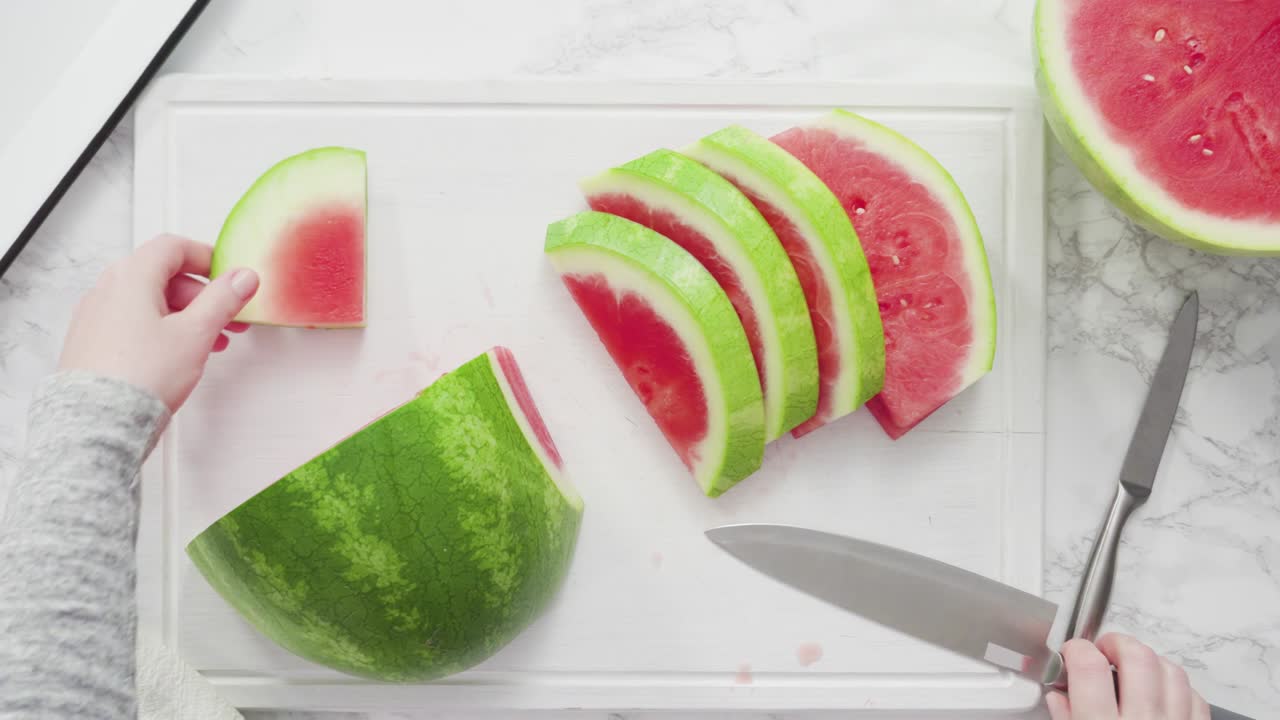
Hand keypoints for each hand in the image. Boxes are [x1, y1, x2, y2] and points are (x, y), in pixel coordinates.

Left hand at [58, 234, 258, 412]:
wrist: (99, 420)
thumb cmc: (140, 377)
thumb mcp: (195, 333)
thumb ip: (223, 300)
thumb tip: (242, 278)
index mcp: (131, 277)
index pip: (172, 247)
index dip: (206, 257)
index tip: (228, 275)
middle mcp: (106, 289)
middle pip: (162, 275)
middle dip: (202, 294)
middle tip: (229, 315)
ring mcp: (94, 316)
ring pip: (148, 301)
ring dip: (184, 314)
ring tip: (210, 341)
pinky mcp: (91, 341)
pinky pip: (132, 322)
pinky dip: (160, 328)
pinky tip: (178, 354)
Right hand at [1047, 634, 1209, 719]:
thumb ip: (1066, 719)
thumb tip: (1059, 695)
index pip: (1089, 666)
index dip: (1076, 648)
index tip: (1072, 652)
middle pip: (1138, 657)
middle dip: (1117, 643)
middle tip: (1104, 651)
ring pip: (1172, 671)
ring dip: (1150, 662)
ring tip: (1133, 670)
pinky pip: (1196, 698)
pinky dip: (1177, 688)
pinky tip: (1160, 694)